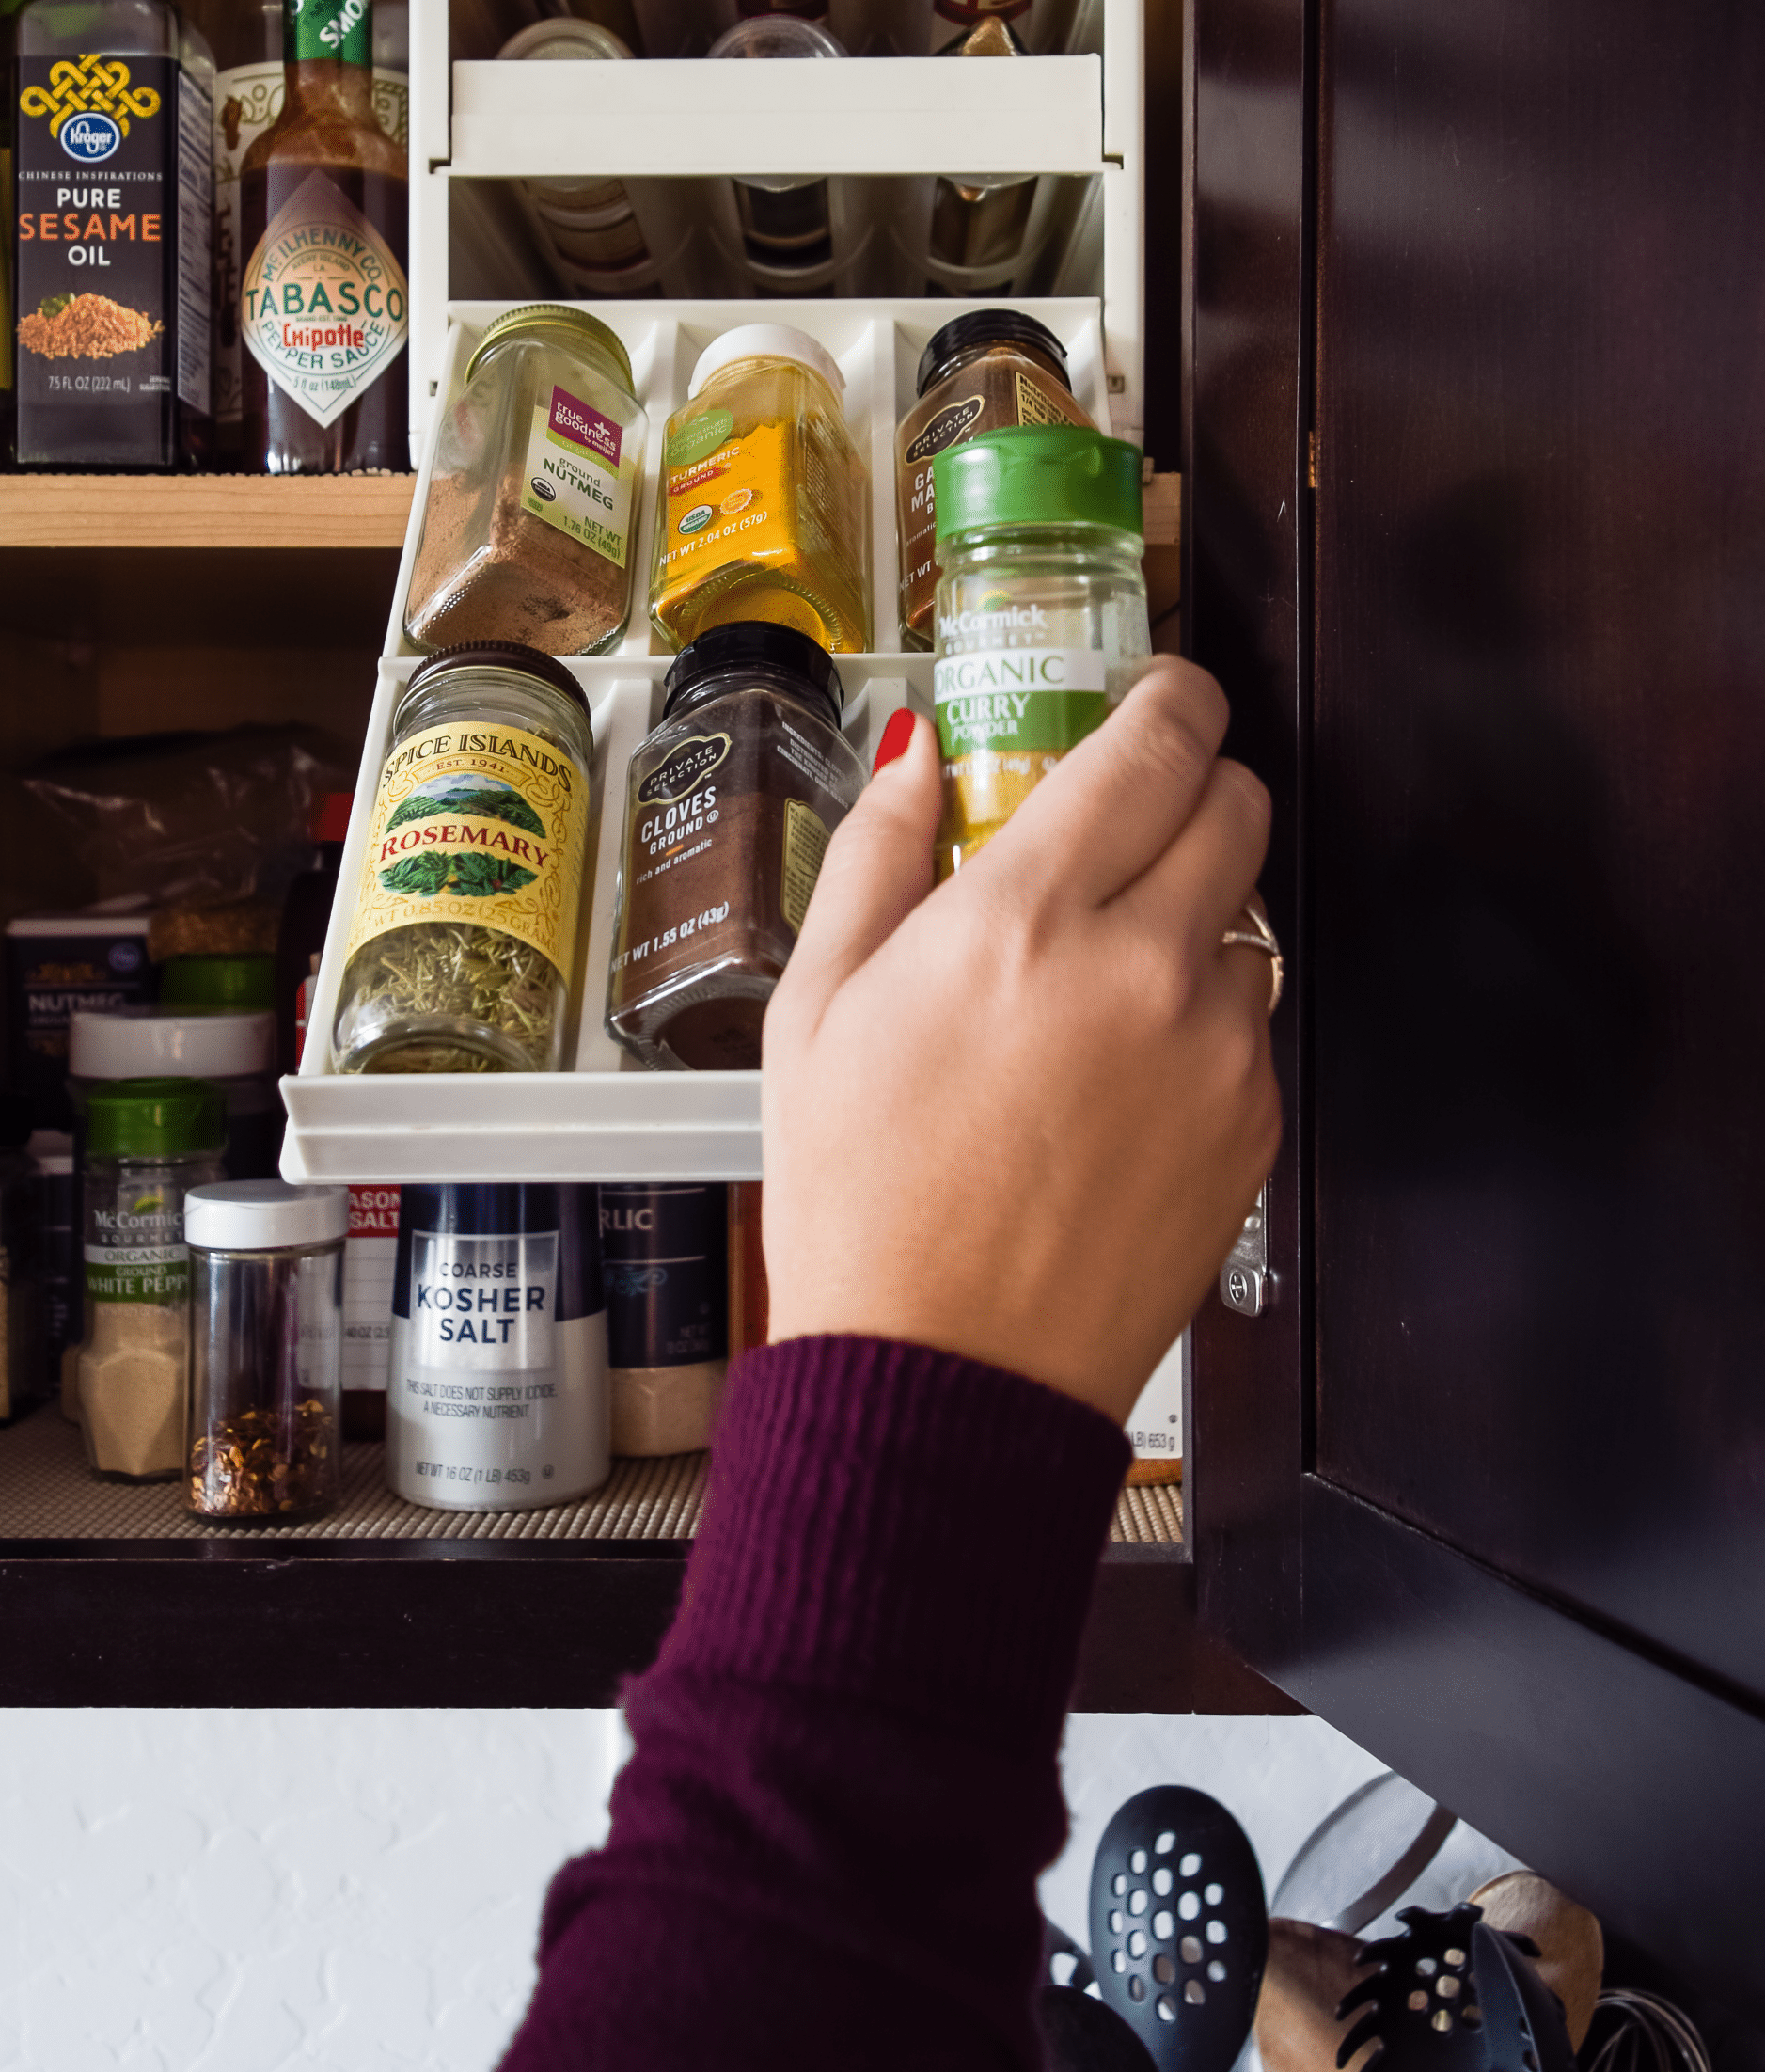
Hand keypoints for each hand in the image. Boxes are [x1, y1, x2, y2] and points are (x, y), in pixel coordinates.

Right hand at [760, 657, 1280, 1429]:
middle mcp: (1140, 967)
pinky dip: (1199, 1022)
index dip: (1171, 695)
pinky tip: (1115, 1079)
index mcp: (1021, 918)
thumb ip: (877, 853)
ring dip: (1192, 915)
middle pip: (1237, 803)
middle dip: (1191, 790)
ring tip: (1097, 986)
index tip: (1157, 695)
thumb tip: (916, 751)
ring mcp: (1213, 1050)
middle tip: (1127, 825)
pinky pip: (1249, 1023)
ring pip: (1248, 917)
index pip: (1156, 741)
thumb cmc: (862, 1200)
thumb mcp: (817, 1008)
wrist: (945, 1376)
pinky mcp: (1253, 1126)